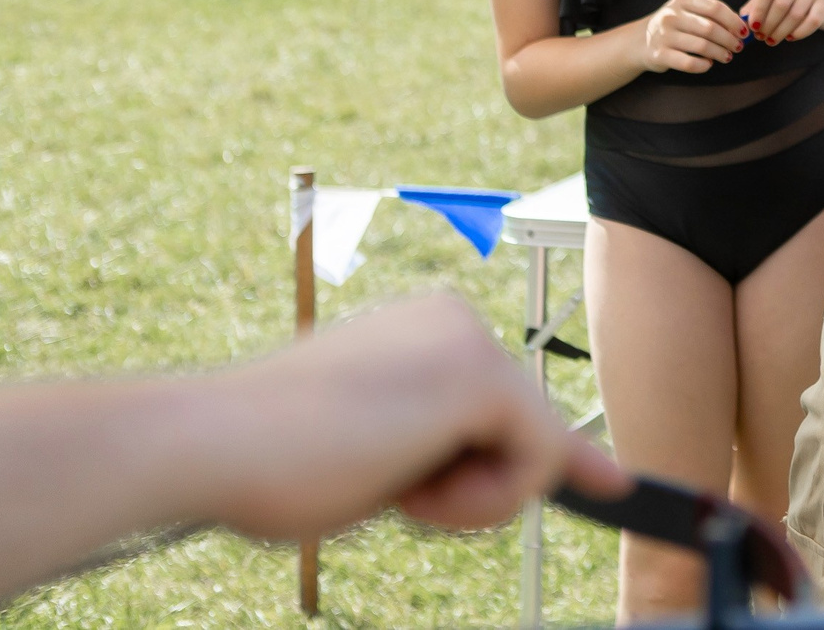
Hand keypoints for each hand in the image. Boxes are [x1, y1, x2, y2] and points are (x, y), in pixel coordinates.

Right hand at [199, 293, 627, 538]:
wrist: (206, 441)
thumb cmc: (268, 459)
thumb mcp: (377, 455)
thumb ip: (446, 457)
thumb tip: (556, 480)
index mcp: (423, 329)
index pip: (501, 407)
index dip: (543, 456)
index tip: (617, 484)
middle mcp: (456, 321)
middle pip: (521, 434)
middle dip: (470, 491)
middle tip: (382, 487)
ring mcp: (471, 343)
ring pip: (531, 455)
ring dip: (466, 501)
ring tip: (377, 477)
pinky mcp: (481, 380)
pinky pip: (534, 467)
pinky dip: (480, 503)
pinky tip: (409, 487)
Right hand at [639, 0, 743, 72]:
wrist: (639, 41)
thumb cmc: (673, 26)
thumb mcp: (687, 12)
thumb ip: (710, 15)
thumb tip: (741, 25)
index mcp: (682, 1)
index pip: (715, 7)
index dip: (733, 21)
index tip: (744, 31)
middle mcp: (671, 16)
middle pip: (710, 28)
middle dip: (729, 39)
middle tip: (738, 47)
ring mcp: (663, 35)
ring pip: (702, 46)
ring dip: (720, 53)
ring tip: (728, 57)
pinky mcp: (659, 55)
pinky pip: (688, 63)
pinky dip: (703, 65)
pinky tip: (708, 64)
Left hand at [739, 0, 823, 43]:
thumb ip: (752, 10)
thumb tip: (743, 25)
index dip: (759, 11)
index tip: (753, 27)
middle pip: (781, 4)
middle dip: (769, 25)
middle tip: (761, 37)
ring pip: (796, 15)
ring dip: (781, 31)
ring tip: (771, 40)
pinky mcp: (823, 4)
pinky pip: (812, 21)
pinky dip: (799, 33)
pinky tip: (789, 37)